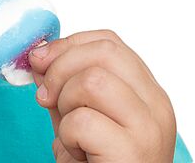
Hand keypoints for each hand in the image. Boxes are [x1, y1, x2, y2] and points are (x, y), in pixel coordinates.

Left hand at [28, 30, 176, 162]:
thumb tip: (39, 55)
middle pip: (104, 51)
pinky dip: (68, 134)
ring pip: (94, 80)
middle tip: (46, 95)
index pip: (109, 42)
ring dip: (65, 102)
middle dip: (61, 66)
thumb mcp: (78, 117)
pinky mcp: (134, 151)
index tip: (41, 60)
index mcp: (146, 92)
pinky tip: (77, 152)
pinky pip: (84, 120)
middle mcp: (156, 105)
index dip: (68, 44)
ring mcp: (149, 128)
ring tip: (69, 130)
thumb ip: (63, 85)